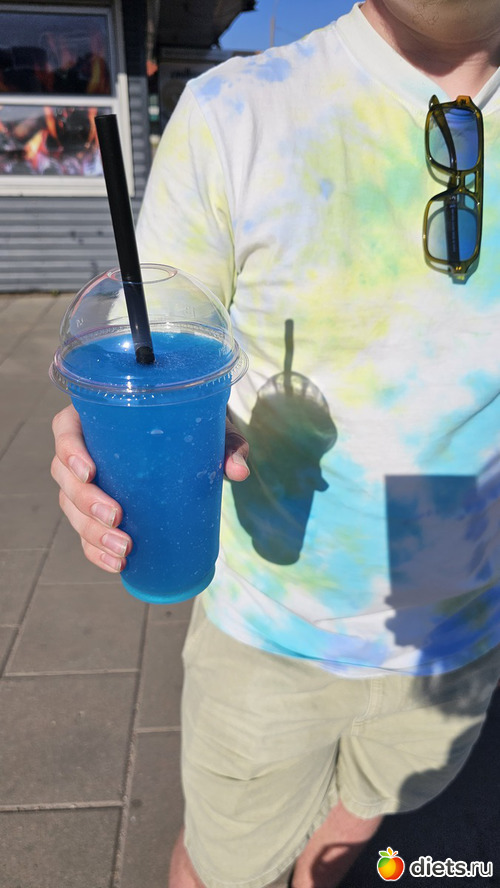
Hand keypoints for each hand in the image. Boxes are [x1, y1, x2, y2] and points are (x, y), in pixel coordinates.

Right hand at [51, 406, 248, 574]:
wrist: (194, 440)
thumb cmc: (193, 425)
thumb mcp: (210, 428)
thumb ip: (227, 443)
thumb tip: (238, 471)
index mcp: (98, 418)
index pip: (65, 430)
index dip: (69, 451)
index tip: (90, 472)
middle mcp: (85, 448)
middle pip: (65, 477)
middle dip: (85, 503)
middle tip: (117, 518)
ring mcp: (87, 482)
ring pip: (71, 508)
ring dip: (91, 533)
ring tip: (123, 549)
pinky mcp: (97, 508)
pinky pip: (85, 532)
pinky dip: (96, 551)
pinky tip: (116, 564)